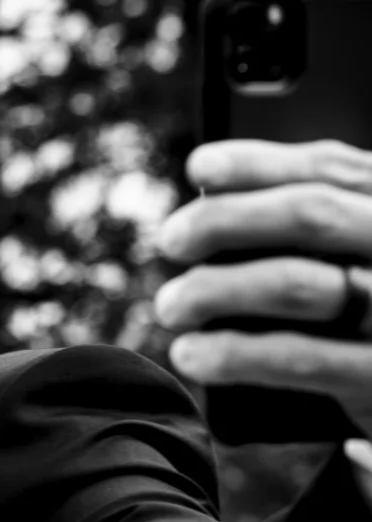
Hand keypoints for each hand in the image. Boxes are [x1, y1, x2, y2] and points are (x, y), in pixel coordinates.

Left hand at [154, 139, 371, 436]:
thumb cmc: (361, 320)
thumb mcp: (350, 261)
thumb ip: (308, 227)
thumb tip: (211, 196)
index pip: (331, 168)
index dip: (259, 163)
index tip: (198, 167)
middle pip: (312, 214)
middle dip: (225, 220)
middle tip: (170, 241)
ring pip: (296, 283)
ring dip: (214, 289)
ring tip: (169, 306)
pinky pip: (300, 358)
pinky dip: (234, 354)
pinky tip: (191, 355)